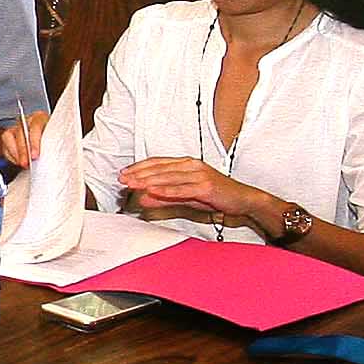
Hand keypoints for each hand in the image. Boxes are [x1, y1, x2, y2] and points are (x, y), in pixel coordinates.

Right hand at [0, 110, 50, 166]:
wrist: (50, 139)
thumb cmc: (54, 137)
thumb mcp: (57, 138)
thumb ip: (54, 143)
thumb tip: (53, 153)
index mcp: (40, 117)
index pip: (35, 126)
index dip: (34, 142)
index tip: (35, 155)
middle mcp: (26, 121)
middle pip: (20, 133)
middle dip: (23, 150)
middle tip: (27, 162)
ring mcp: (16, 128)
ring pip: (8, 137)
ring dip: (15, 153)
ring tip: (23, 164)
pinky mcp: (9, 138)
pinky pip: (5, 146)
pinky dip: (11, 156)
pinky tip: (19, 162)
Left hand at [113, 157, 264, 225]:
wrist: (241, 200)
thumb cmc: (215, 197)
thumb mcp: (186, 197)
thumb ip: (164, 197)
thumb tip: (143, 198)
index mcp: (186, 164)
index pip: (158, 163)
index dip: (139, 167)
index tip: (124, 173)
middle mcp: (191, 165)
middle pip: (159, 168)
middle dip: (139, 174)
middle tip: (122, 179)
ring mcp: (199, 174)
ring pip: (168, 177)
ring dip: (148, 180)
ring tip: (132, 184)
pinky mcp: (205, 186)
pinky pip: (182, 188)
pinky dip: (166, 189)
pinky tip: (153, 191)